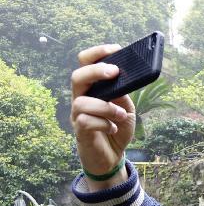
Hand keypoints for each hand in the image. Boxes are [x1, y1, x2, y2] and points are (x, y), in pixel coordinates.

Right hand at [71, 44, 134, 188]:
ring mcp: (78, 115)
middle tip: (114, 72)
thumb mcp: (125, 109)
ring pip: (81, 102)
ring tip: (120, 114)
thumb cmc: (116, 128)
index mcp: (92, 89)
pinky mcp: (80, 131)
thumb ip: (122, 94)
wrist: (112, 156)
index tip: (115, 48)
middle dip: (96, 71)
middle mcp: (81, 98)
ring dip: (105, 106)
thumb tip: (121, 80)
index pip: (86, 64)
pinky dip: (104, 124)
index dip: (97, 53)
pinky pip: (86, 122)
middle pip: (77, 77)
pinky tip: (113, 128)